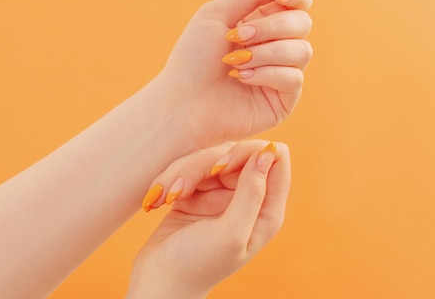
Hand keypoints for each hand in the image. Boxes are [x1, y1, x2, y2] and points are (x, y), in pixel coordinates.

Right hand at [127, 140, 290, 298]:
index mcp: (266, 210)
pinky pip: (188, 168)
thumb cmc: (197, 265)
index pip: (275, 158)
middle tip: (181, 189)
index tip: (221, 168)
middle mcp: (247, 197)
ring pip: (208, 157)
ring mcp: (222, 194)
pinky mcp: (198, 191)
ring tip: (166, 198)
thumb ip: (252, 193)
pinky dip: (171, 179)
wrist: (159, 281)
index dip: (248, 153)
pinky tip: (160, 199)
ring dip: (181, 174)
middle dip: (203, 165)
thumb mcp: (230, 233)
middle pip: (236, 152)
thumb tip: (269, 153)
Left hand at [153, 0, 312, 147]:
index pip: (297, 2)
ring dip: (265, 53)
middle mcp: (275, 46)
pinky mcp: (284, 100)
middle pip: (302, 23)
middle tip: (236, 37)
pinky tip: (241, 79)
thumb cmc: (194, 59)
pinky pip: (294, 78)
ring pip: (302, 51)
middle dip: (270, 27)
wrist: (183, 102)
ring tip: (234, 63)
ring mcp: (281, 74)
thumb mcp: (217, 14)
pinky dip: (266, 74)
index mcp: (261, 23)